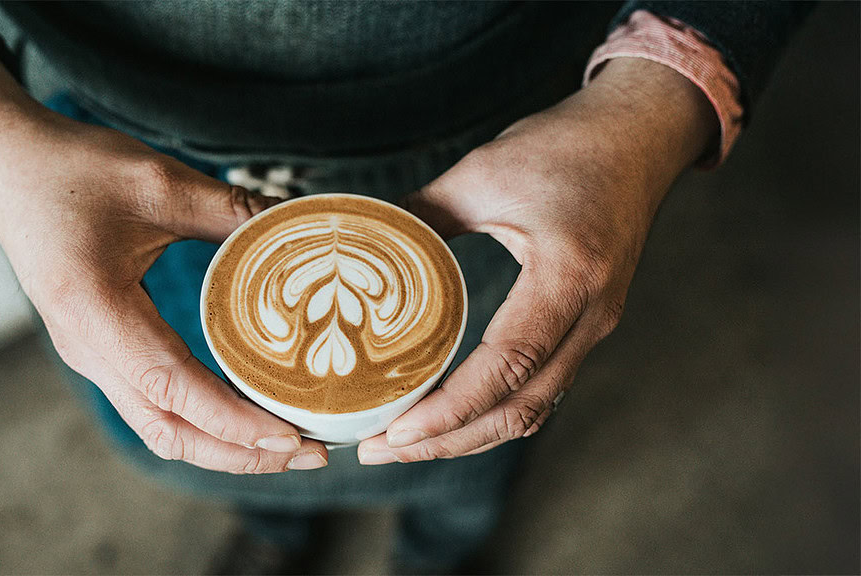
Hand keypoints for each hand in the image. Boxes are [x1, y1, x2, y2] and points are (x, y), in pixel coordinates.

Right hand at [0, 33, 328, 472]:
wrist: (4, 167)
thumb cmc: (72, 170)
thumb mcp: (159, 182)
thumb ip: (231, 209)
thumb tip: (301, 223)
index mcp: (96, 312)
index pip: (173, 389)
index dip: (234, 422)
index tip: (291, 437)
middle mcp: (88, 349)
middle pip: (170, 431)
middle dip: (242, 454)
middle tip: (312, 453)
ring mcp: (90, 355)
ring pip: (160, 427)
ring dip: (224, 446)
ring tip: (287, 445)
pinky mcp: (99, 349)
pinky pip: (153, 405)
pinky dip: (203, 422)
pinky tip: (245, 412)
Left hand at [358, 58, 716, 463]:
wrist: (639, 135)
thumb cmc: (568, 146)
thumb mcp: (483, 172)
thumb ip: (420, 213)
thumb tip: (360, 243)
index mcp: (569, 275)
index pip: (509, 364)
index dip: (451, 408)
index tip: (395, 431)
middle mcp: (592, 314)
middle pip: (521, 407)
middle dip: (448, 440)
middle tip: (380, 449)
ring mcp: (595, 325)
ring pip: (534, 408)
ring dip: (469, 435)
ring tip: (405, 443)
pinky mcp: (587, 325)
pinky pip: (543, 387)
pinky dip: (494, 412)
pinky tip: (451, 414)